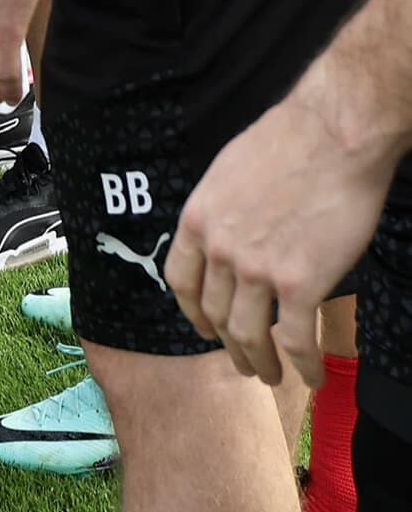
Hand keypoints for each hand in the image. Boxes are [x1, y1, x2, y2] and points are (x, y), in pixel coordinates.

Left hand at [167, 81, 398, 388]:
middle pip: (216, 314)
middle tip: (243, 361)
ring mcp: (257, 270)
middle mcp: (220, 249)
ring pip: (249, 335)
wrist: (331, 135)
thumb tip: (229, 231)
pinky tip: (314, 376)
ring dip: (260, 363)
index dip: (192, 310)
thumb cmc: (288, 141)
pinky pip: (297, 341)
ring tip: (270, 376)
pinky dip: (304, 366)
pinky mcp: (300, 285)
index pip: (181, 279)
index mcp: (199, 218)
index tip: (204, 326)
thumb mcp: (230, 170)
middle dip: (229, 344)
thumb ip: (223, 208)